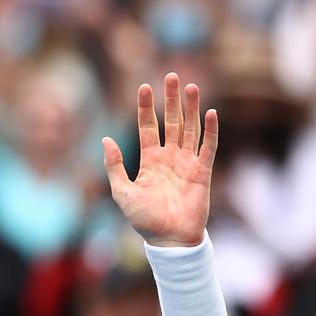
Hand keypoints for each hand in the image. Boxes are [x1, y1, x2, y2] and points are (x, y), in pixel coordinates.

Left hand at [103, 73, 217, 246]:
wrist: (169, 239)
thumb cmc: (144, 219)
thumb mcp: (122, 192)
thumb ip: (114, 165)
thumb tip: (105, 139)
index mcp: (149, 160)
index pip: (148, 127)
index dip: (146, 107)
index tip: (144, 86)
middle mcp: (169, 157)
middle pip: (171, 121)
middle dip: (171, 99)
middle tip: (172, 76)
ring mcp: (187, 163)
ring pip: (190, 128)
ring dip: (191, 108)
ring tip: (191, 86)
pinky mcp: (203, 172)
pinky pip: (208, 146)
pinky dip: (210, 130)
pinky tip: (210, 112)